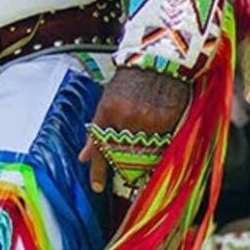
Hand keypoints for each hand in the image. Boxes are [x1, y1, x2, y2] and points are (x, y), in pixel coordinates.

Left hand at [79, 66, 189, 194]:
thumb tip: (83, 157)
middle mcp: (125, 118)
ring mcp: (147, 121)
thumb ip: (96, 130)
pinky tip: (154, 154)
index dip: (98, 171)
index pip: (99, 148)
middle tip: (125, 176)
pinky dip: (155, 155)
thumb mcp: (106, 102)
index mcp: (107, 112)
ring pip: (141, 155)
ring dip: (139, 164)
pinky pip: (159, 149)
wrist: (157, 62)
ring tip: (140, 164)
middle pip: (121, 156)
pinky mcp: (167, 123)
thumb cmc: (129, 82)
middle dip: (121, 169)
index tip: (96, 188)